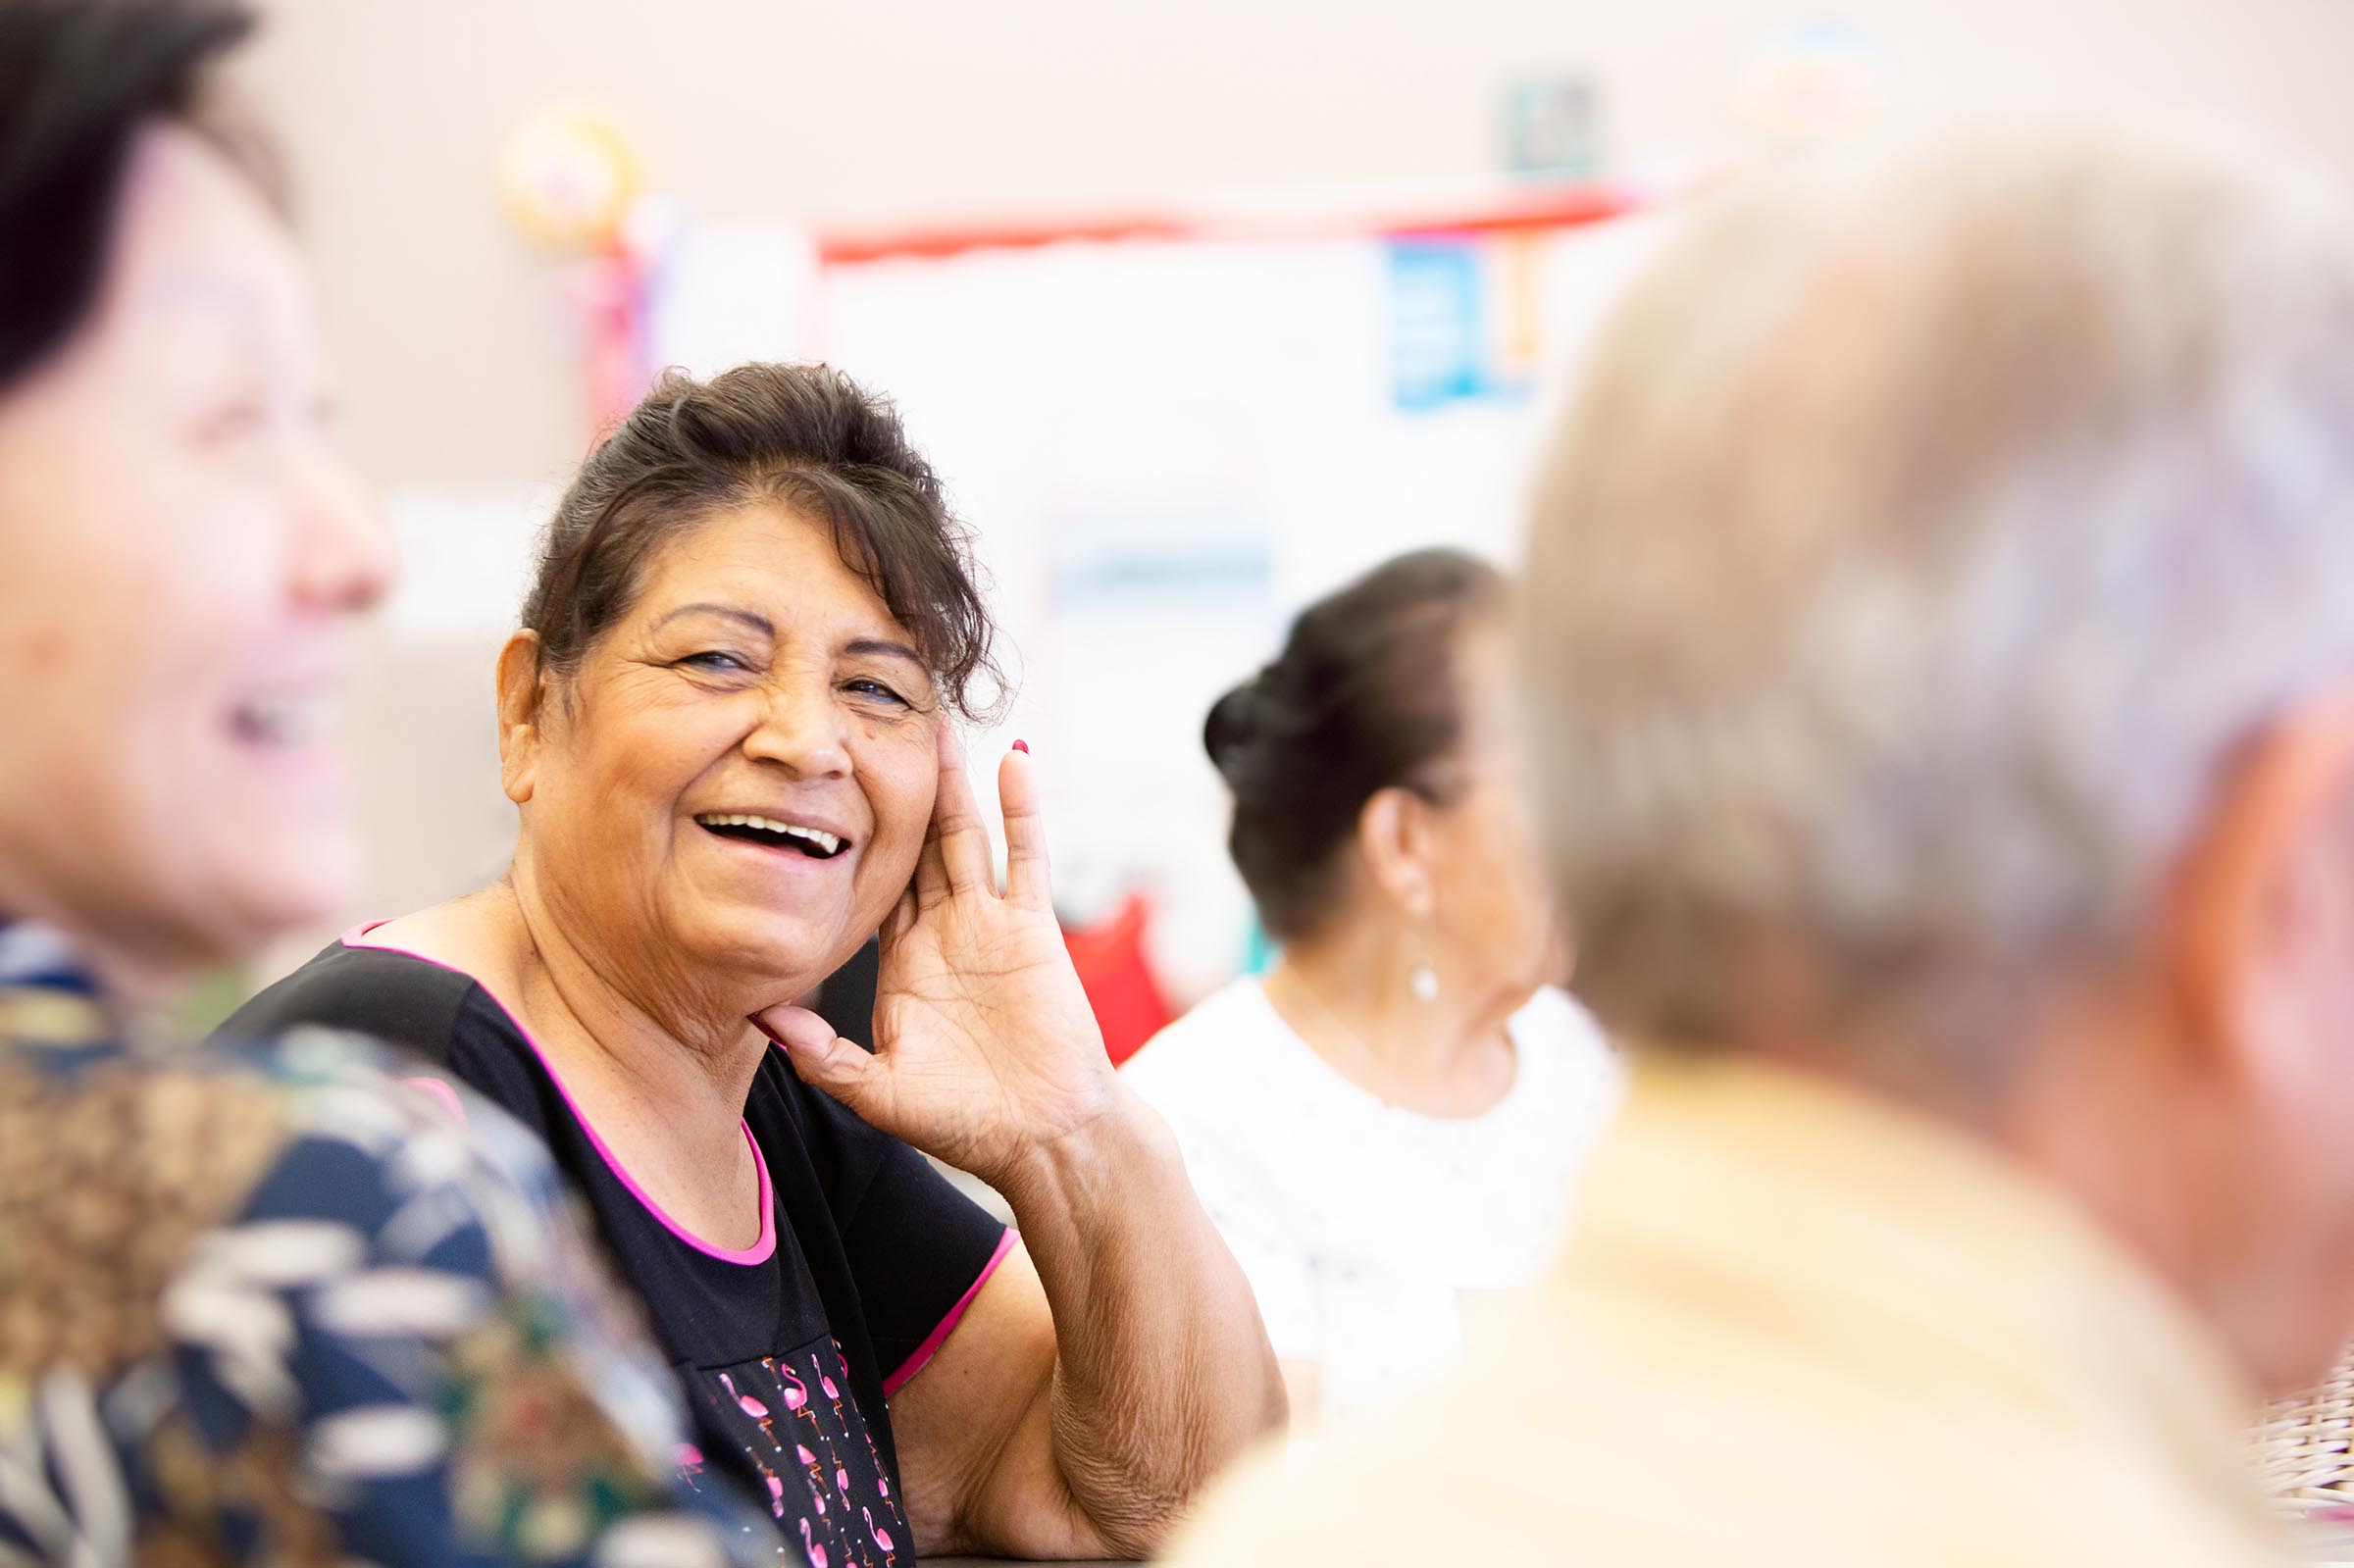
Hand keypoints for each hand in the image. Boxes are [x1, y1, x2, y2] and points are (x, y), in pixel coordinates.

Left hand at [755, 725, 1117, 1187]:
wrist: (1044, 1140)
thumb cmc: (965, 1124)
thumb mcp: (876, 1090)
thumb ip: (821, 1054)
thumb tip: (760, 1015)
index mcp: (898, 966)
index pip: (863, 886)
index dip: (843, 838)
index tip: (816, 787)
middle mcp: (941, 934)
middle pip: (912, 847)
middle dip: (896, 791)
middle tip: (874, 728)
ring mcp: (988, 924)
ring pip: (964, 838)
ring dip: (951, 785)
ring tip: (936, 726)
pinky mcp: (1033, 927)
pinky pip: (1026, 856)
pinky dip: (1022, 808)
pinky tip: (1013, 760)